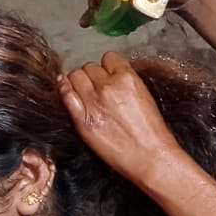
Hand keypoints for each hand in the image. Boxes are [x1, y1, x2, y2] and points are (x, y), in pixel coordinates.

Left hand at [58, 52, 190, 186]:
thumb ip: (126, 82)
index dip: (107, 67)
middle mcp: (108, 87)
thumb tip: (110, 76)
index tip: (106, 75)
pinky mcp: (82, 120)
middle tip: (95, 89)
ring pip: (75, 77)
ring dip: (77, 82)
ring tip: (82, 92)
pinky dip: (64, 89)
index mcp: (127, 78)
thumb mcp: (144, 96)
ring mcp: (93, 103)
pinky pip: (66, 95)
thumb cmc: (151, 132)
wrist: (150, 157)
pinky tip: (65, 89)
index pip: (108, 58)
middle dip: (91, 76)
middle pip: (89, 68)